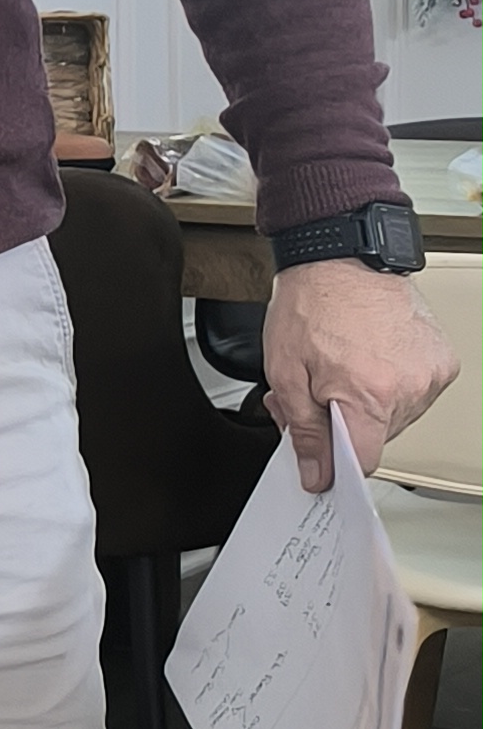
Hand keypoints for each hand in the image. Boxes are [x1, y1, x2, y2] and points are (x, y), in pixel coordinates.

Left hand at [263, 258, 459, 489]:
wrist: (341, 256)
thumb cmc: (311, 305)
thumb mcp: (286, 373)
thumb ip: (303, 430)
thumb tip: (317, 472)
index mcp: (370, 396)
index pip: (362, 462)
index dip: (335, 463)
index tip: (321, 457)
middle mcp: (409, 387)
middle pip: (377, 438)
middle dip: (342, 423)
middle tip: (316, 392)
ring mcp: (431, 373)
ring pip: (396, 417)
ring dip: (368, 404)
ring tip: (344, 367)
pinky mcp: (442, 359)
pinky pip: (415, 392)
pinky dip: (392, 385)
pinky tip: (370, 359)